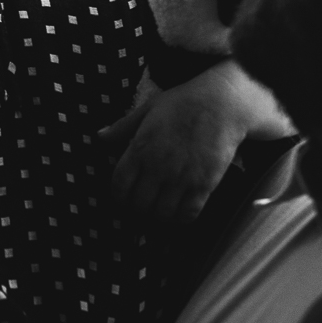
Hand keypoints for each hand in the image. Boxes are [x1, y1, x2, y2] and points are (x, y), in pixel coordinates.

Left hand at [98, 60, 292, 223]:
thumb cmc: (182, 103)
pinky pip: (188, 213)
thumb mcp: (146, 109)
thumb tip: (99, 137)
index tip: (121, 200)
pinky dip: (180, 219)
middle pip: (138, 205)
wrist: (222, 103)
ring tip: (157, 212)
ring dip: (157, 218)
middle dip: (135, 210)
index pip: (119, 186)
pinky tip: (177, 214)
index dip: (117, 198)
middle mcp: (158, 167)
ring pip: (162, 214)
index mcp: (140, 150)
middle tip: (139, 209)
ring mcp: (181, 178)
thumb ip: (121, 127)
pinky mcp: (204, 184)